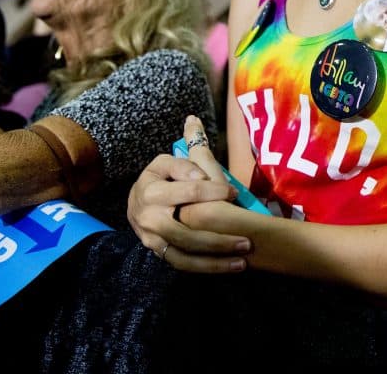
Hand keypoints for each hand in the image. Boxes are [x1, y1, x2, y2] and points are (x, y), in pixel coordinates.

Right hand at [126, 116, 250, 272]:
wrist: (139, 206)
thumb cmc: (163, 180)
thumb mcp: (172, 161)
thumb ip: (190, 146)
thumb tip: (194, 120)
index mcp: (153, 188)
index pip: (188, 190)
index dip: (213, 190)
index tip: (233, 192)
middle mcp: (150, 217)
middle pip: (186, 231)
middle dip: (218, 236)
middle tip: (247, 238)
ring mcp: (154, 239)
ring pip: (186, 252)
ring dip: (217, 257)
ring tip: (245, 255)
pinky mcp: (161, 253)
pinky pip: (185, 264)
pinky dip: (209, 267)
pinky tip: (234, 266)